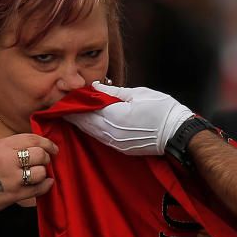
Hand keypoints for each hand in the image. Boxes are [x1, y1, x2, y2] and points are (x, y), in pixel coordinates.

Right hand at [0, 134, 57, 224]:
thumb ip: (12, 146)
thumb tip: (36, 146)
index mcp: (3, 146)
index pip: (33, 139)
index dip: (47, 143)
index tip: (53, 148)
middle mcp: (9, 160)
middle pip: (40, 155)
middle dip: (46, 158)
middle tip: (43, 162)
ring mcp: (13, 179)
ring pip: (41, 172)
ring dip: (43, 172)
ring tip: (37, 173)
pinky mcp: (15, 195)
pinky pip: (39, 189)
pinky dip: (46, 185)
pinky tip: (46, 183)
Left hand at [66, 82, 191, 154]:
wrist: (176, 134)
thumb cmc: (161, 110)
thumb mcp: (138, 94)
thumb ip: (113, 92)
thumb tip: (95, 88)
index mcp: (114, 115)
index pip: (86, 108)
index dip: (73, 103)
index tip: (63, 96)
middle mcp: (111, 131)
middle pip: (85, 122)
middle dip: (72, 114)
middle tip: (60, 106)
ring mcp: (116, 142)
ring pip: (90, 132)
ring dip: (80, 123)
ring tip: (70, 115)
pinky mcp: (121, 148)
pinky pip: (100, 138)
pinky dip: (91, 131)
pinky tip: (87, 125)